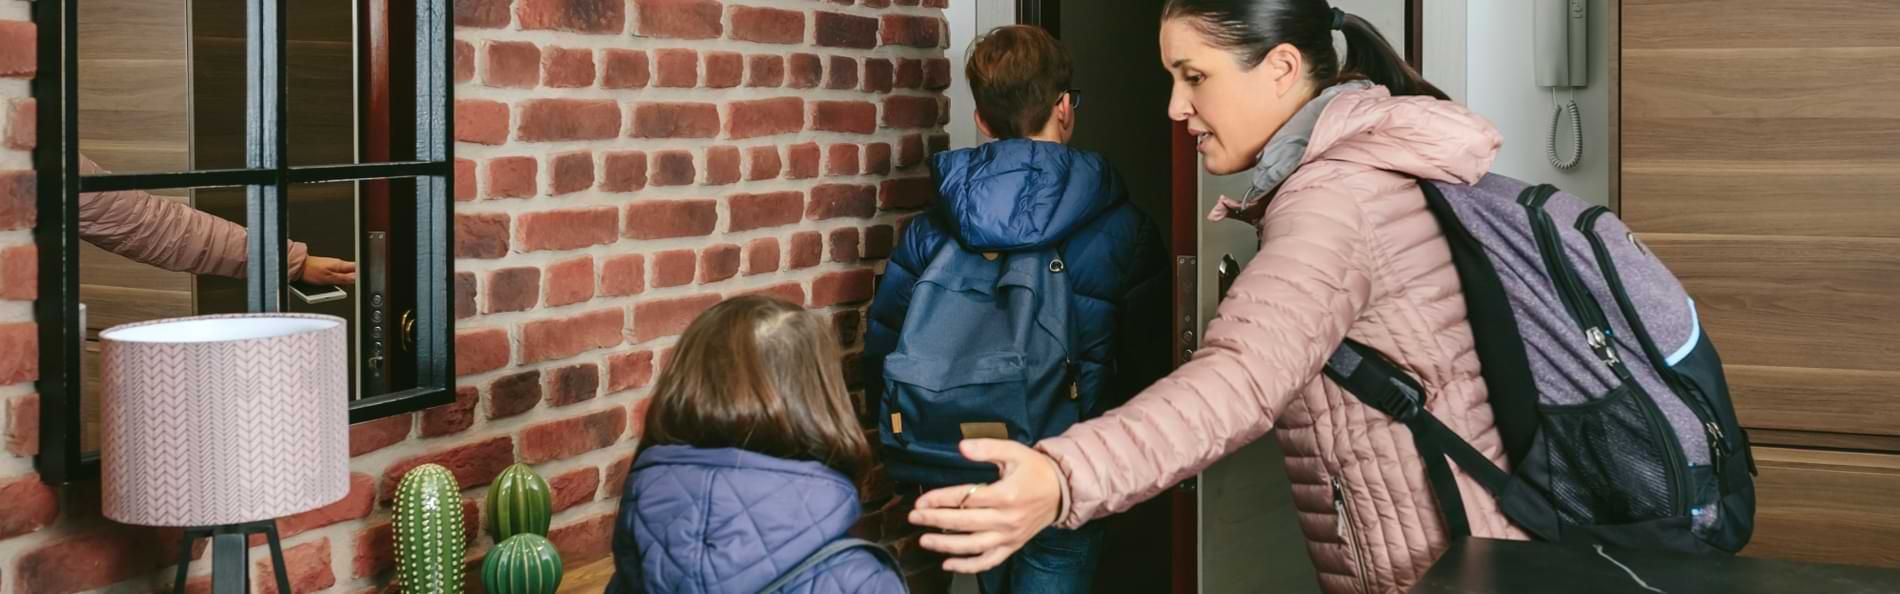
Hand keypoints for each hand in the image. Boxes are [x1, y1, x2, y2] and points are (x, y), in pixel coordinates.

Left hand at [301, 256, 357, 284]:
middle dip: (349, 281)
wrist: (299, 267)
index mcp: (341, 265)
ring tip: (332, 285)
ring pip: (343, 275)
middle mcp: (338, 264)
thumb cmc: (311, 271)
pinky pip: (336, 276)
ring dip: (340, 282)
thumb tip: (356, 278)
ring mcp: (333, 266)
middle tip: (342, 286)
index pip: (357, 268)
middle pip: (351, 273)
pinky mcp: (328, 269)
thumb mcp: (329, 278)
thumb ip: (344, 278)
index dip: (360, 275)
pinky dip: (334, 281)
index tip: (359, 282)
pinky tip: (328, 284)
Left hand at [907, 439, 1063, 572]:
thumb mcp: (1014, 451)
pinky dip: (968, 566)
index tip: (921, 500)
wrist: (1061, 491)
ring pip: (973, 546)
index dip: (940, 499)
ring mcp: (1009, 536)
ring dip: (946, 545)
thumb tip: (962, 447)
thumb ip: (987, 448)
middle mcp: (1006, 519)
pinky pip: (988, 561)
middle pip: (964, 523)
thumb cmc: (1035, 469)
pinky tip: (947, 564)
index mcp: (1005, 495)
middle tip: (914, 517)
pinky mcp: (1012, 546)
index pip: (966, 499)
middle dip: (935, 520)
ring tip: (924, 540)